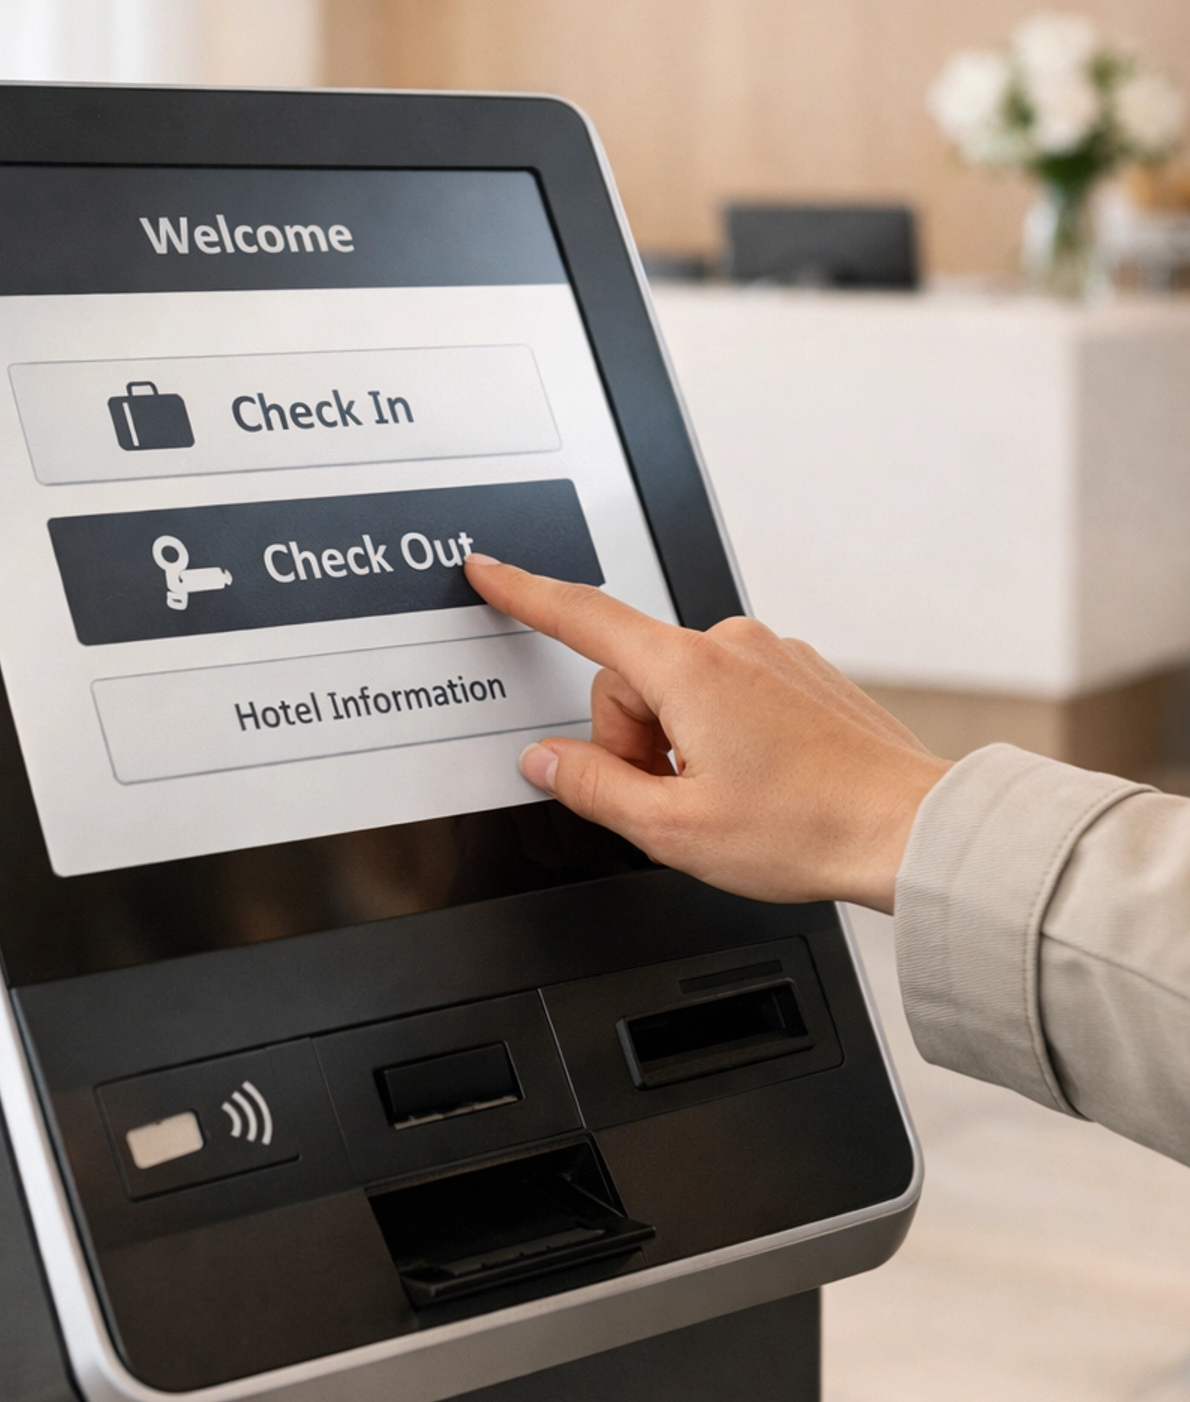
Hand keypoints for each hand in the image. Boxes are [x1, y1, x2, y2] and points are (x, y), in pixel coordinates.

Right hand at [464, 555, 948, 912]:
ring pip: (682, 692)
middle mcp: (731, 644)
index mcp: (689, 670)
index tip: (489, 571)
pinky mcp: (801, 673)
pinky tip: (761, 785)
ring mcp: (772, 654)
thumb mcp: (673, 830)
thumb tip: (547, 761)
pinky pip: (729, 695)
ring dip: (681, 745)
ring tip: (728, 802)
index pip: (582, 617)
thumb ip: (593, 788)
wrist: (912, 829)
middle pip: (632, 682)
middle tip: (674, 805)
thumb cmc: (809, 828)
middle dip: (634, 743)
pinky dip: (724, 738)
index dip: (525, 594)